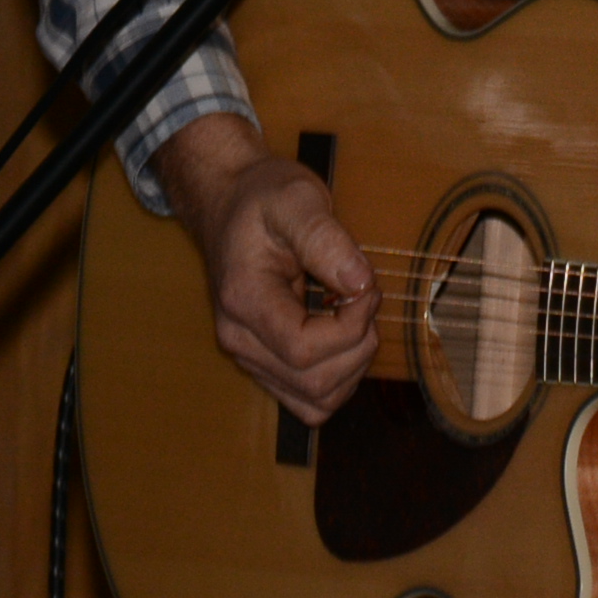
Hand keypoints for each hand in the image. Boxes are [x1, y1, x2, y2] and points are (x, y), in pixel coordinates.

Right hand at [156, 113, 374, 425]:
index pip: (305, 349)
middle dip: (358, 345)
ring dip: (352, 366)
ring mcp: (248, 354)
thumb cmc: (262, 199)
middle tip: (365, 297)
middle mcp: (239, 338)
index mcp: (244, 301)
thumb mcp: (297, 200)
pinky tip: (343, 335)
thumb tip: (359, 284)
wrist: (230, 202)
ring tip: (355, 315)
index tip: (367, 285)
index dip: (351, 326)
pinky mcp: (263, 360)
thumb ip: (325, 240)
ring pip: (314, 399)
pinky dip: (338, 377)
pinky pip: (307, 397)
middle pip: (313, 382)